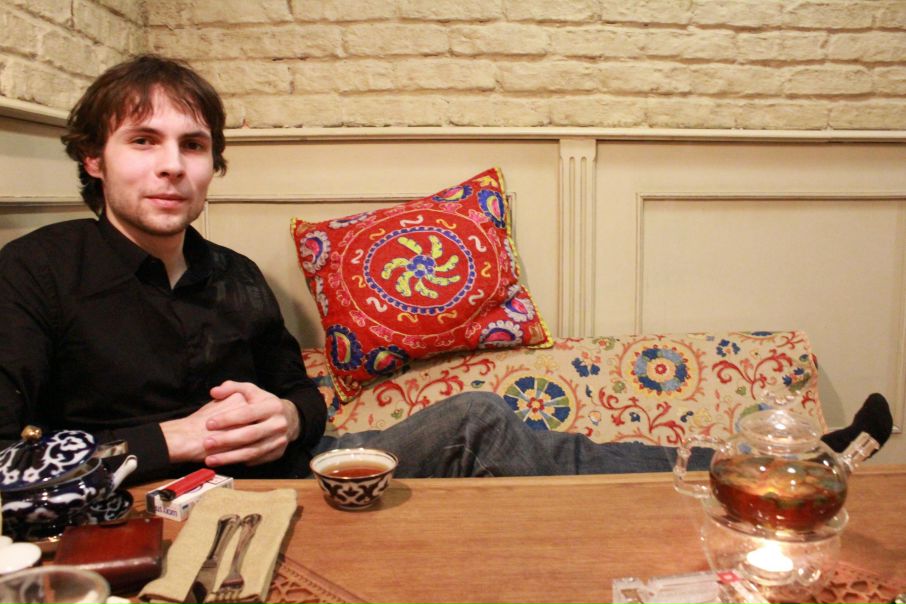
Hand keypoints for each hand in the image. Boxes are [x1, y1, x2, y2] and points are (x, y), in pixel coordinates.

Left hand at [161, 381, 299, 466]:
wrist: (290, 419)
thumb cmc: (263, 404)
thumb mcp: (251, 391)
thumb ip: (232, 388)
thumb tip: (214, 392)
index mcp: (272, 406)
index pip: (247, 413)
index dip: (227, 419)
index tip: (208, 423)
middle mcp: (279, 424)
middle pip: (250, 435)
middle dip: (226, 440)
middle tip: (206, 443)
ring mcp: (279, 440)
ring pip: (252, 452)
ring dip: (229, 457)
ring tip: (210, 459)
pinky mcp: (278, 453)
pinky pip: (256, 460)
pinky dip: (239, 462)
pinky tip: (224, 462)